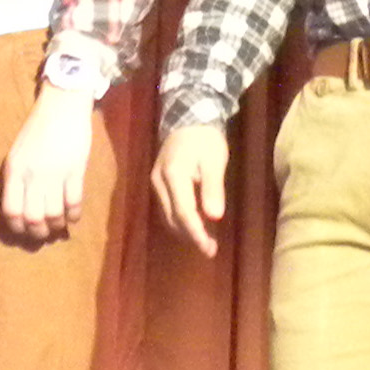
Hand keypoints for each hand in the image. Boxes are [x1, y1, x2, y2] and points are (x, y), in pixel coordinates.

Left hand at [0, 87, 94, 243]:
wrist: (62, 106)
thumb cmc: (38, 129)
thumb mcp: (18, 153)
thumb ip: (17, 179)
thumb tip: (20, 208)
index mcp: (14, 170)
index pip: (11, 210)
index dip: (17, 227)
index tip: (24, 231)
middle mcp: (32, 175)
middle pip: (33, 217)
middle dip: (38, 232)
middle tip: (43, 235)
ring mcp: (55, 173)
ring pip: (54, 213)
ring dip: (57, 226)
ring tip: (59, 228)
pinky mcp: (75, 170)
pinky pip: (74, 202)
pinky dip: (74, 215)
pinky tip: (73, 218)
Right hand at [152, 122, 230, 255]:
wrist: (188, 119)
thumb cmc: (205, 139)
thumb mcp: (214, 160)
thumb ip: (213, 187)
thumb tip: (214, 217)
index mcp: (173, 175)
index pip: (183, 212)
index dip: (196, 233)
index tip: (210, 248)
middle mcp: (159, 182)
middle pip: (173, 218)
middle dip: (191, 236)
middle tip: (211, 250)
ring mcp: (156, 183)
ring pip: (168, 215)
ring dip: (185, 231)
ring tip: (205, 242)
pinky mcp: (158, 184)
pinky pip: (168, 208)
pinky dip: (180, 221)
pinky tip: (195, 226)